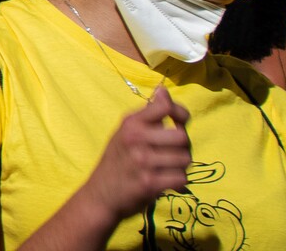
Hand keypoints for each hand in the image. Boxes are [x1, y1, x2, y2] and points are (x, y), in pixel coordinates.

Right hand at [80, 87, 191, 221]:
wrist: (100, 194)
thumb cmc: (117, 160)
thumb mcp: (126, 132)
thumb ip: (148, 115)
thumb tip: (164, 91)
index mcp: (131, 123)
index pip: (166, 107)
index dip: (180, 113)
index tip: (178, 121)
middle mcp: (136, 139)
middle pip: (182, 137)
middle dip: (183, 146)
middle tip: (173, 153)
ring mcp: (143, 161)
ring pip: (185, 159)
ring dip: (181, 166)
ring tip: (168, 168)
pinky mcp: (150, 183)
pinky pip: (181, 178)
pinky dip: (178, 181)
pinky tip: (167, 180)